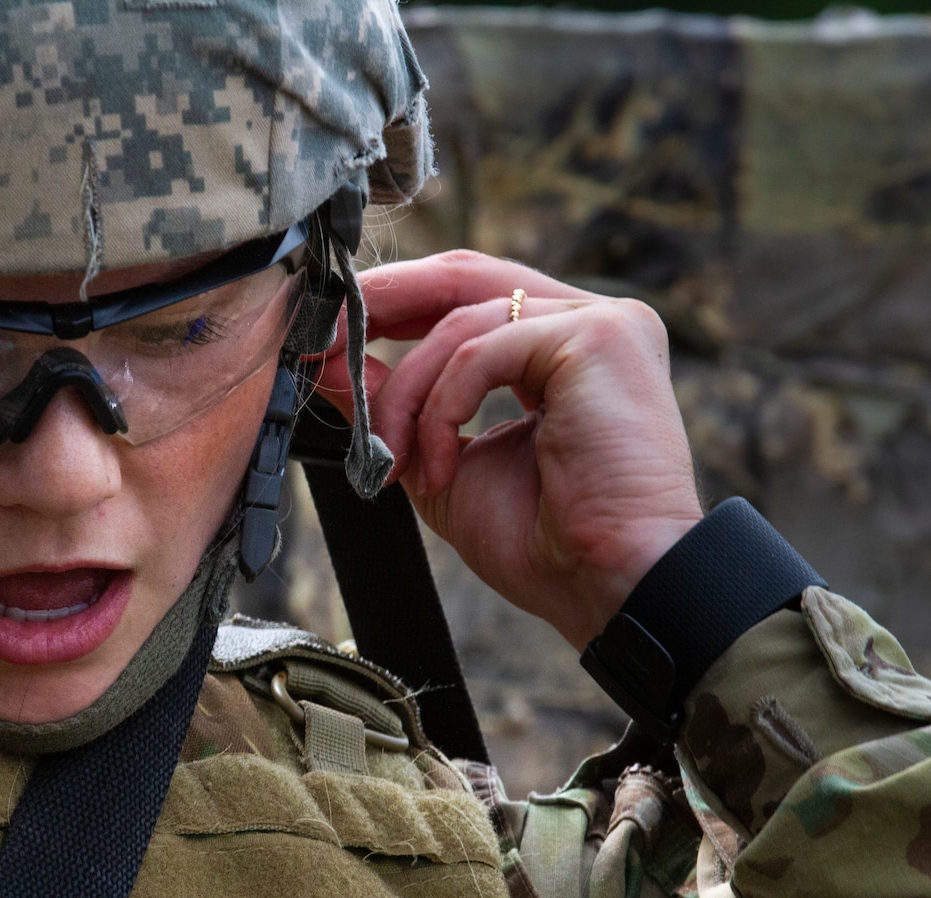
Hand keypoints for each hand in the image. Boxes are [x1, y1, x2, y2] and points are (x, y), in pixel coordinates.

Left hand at [313, 250, 701, 647]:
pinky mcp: (601, 337)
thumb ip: (394, 406)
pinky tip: (438, 464)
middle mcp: (586, 324)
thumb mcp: (440, 461)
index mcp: (558, 350)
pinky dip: (442, 406)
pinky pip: (483, 349)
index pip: (464, 296)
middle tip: (323, 340)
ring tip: (395, 458)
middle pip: (463, 276)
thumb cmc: (542, 544)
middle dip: (382, 304)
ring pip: (462, 324)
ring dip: (408, 395)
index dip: (391, 305)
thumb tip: (330, 363)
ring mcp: (600, 324)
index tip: (328, 336)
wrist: (607, 587)